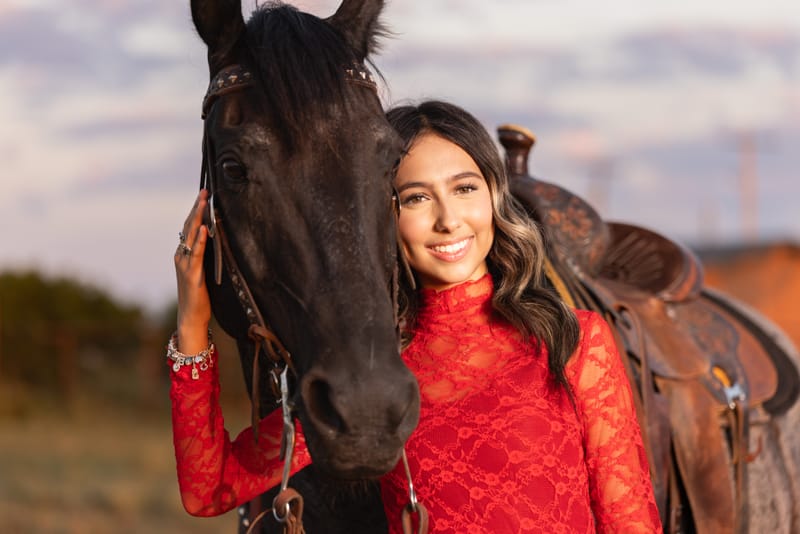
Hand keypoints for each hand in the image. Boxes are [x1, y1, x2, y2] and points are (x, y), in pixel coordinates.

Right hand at [174, 190, 211, 353]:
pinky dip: (200, 241)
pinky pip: (196, 254)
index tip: (204, 194)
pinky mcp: (192, 275)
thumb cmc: (200, 295)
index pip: (189, 227)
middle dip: (197, 208)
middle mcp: (182, 256)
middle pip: (188, 227)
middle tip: (205, 190)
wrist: (191, 316)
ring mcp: (185, 265)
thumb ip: (206, 255)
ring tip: (203, 202)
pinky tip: (204, 229)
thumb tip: (217, 237)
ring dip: (197, 218)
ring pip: (190, 236)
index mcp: (184, 254)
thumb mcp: (204, 270)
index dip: (196, 210)